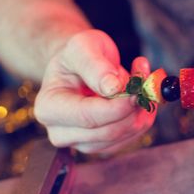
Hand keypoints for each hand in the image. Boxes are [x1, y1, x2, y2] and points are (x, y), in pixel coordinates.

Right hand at [34, 29, 155, 153]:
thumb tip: (113, 87)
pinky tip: (138, 96)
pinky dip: (141, 117)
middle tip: (145, 81)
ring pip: (122, 137)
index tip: (138, 89)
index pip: (88, 117)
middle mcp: (60, 132)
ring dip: (139, 111)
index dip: (117, 106)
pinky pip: (130, 138)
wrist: (79, 66)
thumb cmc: (77, 54)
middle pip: (107, 131)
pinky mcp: (101, 146)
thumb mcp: (82, 46)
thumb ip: (95, 65)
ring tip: (140, 81)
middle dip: (132, 108)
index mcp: (49, 108)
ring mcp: (81, 143)